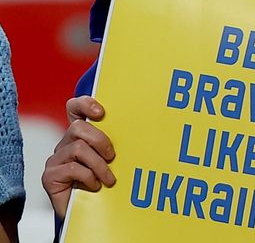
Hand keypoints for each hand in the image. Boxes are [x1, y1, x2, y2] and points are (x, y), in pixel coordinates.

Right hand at [42, 96, 116, 217]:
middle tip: (112, 157)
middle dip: (100, 140)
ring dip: (98, 164)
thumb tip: (141, 129)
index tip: (101, 112)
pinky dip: (88, 177)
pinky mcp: (50, 176)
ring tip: (108, 179)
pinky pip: (71, 168)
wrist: (87, 213)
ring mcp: (56, 160)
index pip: (74, 109)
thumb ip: (114, 144)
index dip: (85, 104)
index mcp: (80, 136)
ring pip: (78, 148)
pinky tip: (95, 186)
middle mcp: (65, 144)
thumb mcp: (111, 160)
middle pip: (78, 127)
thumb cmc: (102, 183)